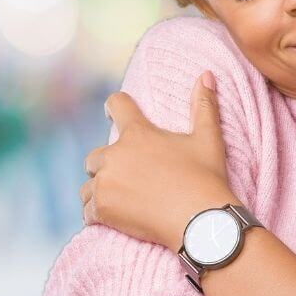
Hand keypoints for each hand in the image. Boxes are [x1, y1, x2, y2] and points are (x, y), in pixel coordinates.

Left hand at [79, 70, 236, 252]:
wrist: (201, 222)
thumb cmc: (205, 178)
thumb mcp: (208, 139)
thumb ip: (204, 105)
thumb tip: (207, 73)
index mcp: (138, 134)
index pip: (117, 105)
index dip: (114, 106)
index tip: (110, 111)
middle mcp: (116, 154)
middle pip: (96, 156)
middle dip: (108, 166)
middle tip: (129, 180)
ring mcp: (106, 182)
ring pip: (89, 185)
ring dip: (100, 191)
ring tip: (122, 202)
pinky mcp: (102, 208)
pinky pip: (87, 211)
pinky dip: (98, 215)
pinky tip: (116, 219)